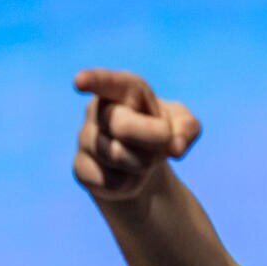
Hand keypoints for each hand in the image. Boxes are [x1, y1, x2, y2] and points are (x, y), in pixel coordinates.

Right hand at [73, 69, 201, 200]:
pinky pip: (111, 181)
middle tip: (162, 142)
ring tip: (142, 158)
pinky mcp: (81, 168)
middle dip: (151, 139)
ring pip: (118, 156)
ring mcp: (85, 139)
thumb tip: (176, 147)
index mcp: (123, 91)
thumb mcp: (183, 125)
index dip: (95, 80)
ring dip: (143, 164)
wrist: (141, 166)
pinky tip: (127, 176)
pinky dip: (130, 184)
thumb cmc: (160, 133)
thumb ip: (188, 128)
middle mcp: (98, 111)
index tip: (79, 82)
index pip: (110, 83)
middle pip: (122, 126)